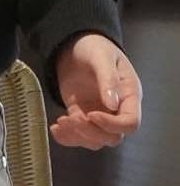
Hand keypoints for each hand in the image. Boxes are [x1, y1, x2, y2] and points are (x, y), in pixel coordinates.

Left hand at [50, 33, 141, 149]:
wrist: (74, 45)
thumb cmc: (94, 47)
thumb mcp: (102, 58)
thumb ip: (108, 79)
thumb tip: (112, 104)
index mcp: (129, 95)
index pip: (130, 123)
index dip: (112, 124)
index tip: (91, 114)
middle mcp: (117, 109)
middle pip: (112, 137)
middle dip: (91, 132)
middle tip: (73, 117)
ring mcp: (99, 114)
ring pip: (95, 140)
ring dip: (77, 136)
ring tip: (61, 121)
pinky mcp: (81, 114)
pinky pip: (78, 135)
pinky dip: (67, 137)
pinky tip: (56, 128)